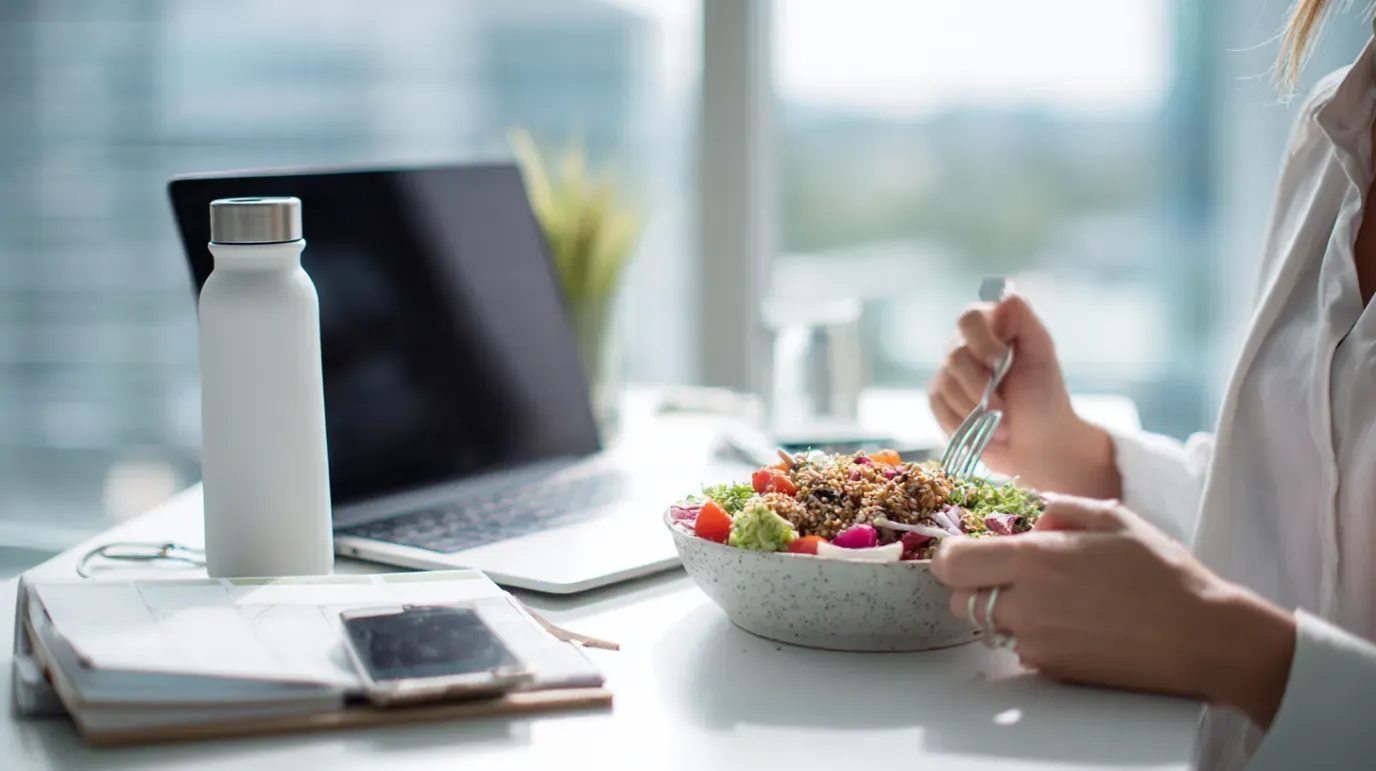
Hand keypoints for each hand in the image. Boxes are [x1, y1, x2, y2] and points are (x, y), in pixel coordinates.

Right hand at [927, 294, 1118, 497]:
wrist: (1038, 443)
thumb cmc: (1044, 397)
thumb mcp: (1042, 354)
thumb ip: (1024, 320)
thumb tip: (1004, 296)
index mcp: (991, 329)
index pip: (969, 319)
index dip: (980, 341)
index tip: (1001, 362)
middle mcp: (965, 346)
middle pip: (954, 357)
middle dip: (980, 388)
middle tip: (1005, 408)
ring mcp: (949, 374)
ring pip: (945, 385)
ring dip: (976, 411)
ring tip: (1000, 424)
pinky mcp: (939, 400)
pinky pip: (938, 406)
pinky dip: (961, 422)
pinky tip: (981, 429)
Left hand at [932, 495, 1296, 726]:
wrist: (1203, 637)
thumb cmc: (1163, 573)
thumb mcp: (1113, 519)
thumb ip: (1058, 510)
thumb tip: (1028, 517)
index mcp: (1035, 560)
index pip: (953, 563)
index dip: (953, 556)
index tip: (969, 551)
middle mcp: (1027, 604)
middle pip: (960, 600)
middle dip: (974, 585)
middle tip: (1010, 574)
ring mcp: (1037, 643)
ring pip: (988, 628)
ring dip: (1003, 612)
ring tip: (1048, 599)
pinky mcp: (1053, 670)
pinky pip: (1020, 650)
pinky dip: (1031, 637)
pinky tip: (1070, 625)